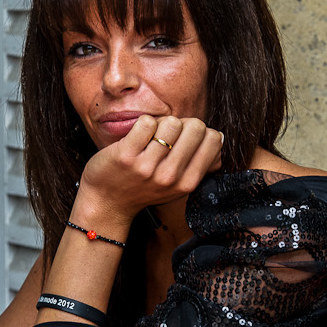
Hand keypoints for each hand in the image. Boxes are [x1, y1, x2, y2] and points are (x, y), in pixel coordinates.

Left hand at [77, 114, 223, 224]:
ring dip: (160, 123)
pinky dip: (142, 124)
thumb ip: (199, 164)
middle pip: (196, 127)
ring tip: (150, 138)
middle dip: (182, 124)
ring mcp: (148, 167)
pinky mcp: (126, 156)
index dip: (199, 132)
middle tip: (166, 137)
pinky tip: (136, 137)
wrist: (106, 203)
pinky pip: (147, 123)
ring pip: (171, 122)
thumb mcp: (176, 184)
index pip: (213, 139)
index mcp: (187, 183)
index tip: (184, 140)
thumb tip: (219, 138)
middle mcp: (170, 177)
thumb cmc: (143, 187)